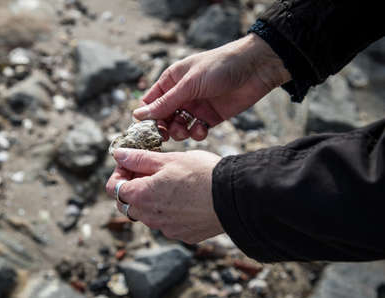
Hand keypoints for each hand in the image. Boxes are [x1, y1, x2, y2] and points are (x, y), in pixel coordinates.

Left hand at [106, 148, 223, 243]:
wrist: (234, 196)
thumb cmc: (201, 174)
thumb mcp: (168, 159)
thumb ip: (139, 158)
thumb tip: (118, 154)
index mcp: (141, 196)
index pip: (114, 188)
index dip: (120, 172)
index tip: (132, 162)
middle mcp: (150, 218)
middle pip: (129, 203)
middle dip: (134, 186)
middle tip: (152, 169)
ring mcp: (167, 229)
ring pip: (149, 214)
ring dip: (152, 199)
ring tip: (173, 182)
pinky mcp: (184, 235)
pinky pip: (169, 223)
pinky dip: (170, 211)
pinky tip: (187, 198)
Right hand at [134, 33, 290, 140]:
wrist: (255, 69)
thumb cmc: (219, 67)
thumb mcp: (189, 84)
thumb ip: (165, 102)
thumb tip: (138, 116)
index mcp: (171, 81)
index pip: (150, 103)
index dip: (146, 117)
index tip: (147, 128)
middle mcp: (181, 95)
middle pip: (163, 118)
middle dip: (164, 127)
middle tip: (167, 134)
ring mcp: (195, 107)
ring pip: (178, 127)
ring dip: (180, 132)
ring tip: (186, 130)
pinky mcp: (210, 118)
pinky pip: (196, 131)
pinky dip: (197, 134)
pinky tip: (202, 130)